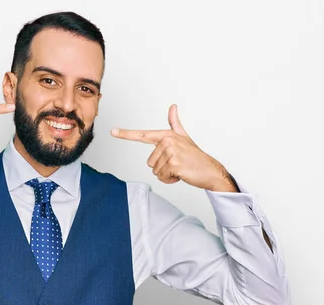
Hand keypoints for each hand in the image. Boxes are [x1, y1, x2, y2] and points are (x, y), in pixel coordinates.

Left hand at [111, 104, 236, 191]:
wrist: (209, 169)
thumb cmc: (194, 156)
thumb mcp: (183, 137)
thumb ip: (175, 123)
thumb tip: (172, 106)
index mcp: (166, 136)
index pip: (142, 135)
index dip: (126, 134)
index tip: (113, 131)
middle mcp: (167, 141)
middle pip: (150, 162)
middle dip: (162, 168)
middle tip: (177, 164)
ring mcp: (171, 151)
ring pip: (155, 171)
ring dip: (167, 174)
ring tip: (180, 168)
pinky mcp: (174, 163)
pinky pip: (162, 177)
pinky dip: (171, 180)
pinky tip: (181, 174)